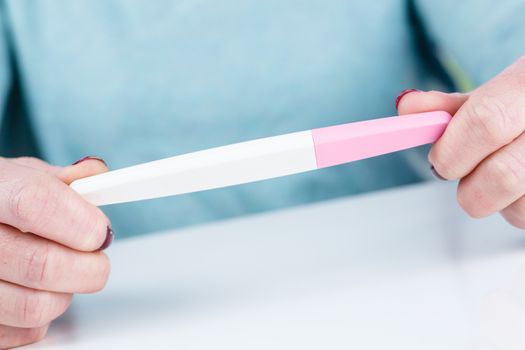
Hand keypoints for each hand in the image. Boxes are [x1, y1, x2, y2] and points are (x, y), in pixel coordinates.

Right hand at [0, 156, 111, 348]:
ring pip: (36, 306)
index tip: (101, 230)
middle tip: (97, 257)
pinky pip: (25, 331)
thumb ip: (62, 180)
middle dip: (89, 266)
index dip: (80, 220)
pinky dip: (44, 316)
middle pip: (41, 264)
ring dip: (65, 293)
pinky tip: (36, 290)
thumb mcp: (21, 175)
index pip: (34, 202)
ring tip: (63, 272)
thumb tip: (98, 179)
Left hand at [396, 55, 524, 228]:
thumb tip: (407, 108)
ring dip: (496, 201)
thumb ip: (453, 106)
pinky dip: (515, 208)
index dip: (452, 148)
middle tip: (465, 173)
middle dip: (468, 186)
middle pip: (501, 176)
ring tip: (503, 172)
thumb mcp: (499, 91)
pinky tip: (521, 185)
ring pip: (518, 210)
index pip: (485, 122)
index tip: (439, 157)